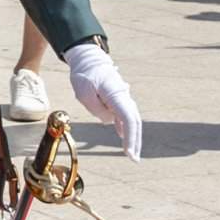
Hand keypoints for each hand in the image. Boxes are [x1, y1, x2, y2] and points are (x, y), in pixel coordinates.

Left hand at [64, 42, 140, 159]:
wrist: (87, 59)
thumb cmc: (84, 75)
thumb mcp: (84, 94)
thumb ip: (98, 110)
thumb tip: (109, 121)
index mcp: (116, 95)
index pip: (128, 119)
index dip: (130, 137)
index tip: (128, 152)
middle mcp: (123, 97)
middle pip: (134, 122)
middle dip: (135, 142)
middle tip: (134, 160)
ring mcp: (122, 98)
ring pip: (131, 120)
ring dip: (132, 136)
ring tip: (131, 154)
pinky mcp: (117, 99)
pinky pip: (124, 116)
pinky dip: (125, 127)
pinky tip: (124, 138)